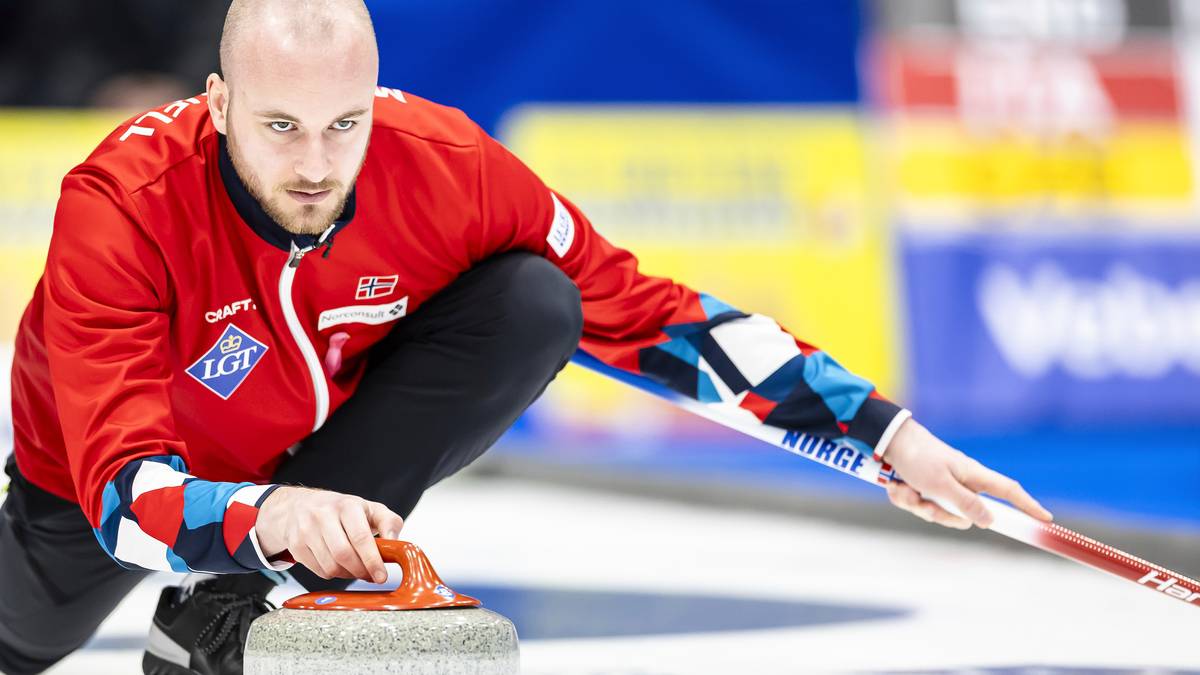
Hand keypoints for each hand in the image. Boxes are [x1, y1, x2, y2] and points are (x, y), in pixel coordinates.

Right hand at [255, 486, 405, 582]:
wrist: (300, 505)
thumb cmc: (341, 510)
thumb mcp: (370, 509)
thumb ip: (389, 523)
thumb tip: (395, 543)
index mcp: (347, 505)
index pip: (360, 537)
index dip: (372, 560)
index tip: (381, 575)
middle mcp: (323, 515)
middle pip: (343, 554)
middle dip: (360, 571)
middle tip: (370, 575)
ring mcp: (306, 530)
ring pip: (330, 566)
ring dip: (347, 575)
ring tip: (355, 569)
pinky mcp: (296, 545)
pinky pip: (319, 571)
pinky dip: (332, 574)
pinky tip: (338, 565)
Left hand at [882, 418, 1052, 529]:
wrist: (890, 443)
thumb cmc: (919, 458)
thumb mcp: (941, 485)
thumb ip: (966, 504)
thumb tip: (990, 521)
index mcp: (973, 476)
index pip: (1009, 492)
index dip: (1028, 506)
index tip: (1045, 520)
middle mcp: (961, 483)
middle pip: (965, 516)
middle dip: (940, 515)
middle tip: (924, 502)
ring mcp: (943, 488)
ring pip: (939, 514)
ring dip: (918, 505)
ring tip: (906, 488)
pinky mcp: (926, 490)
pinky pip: (921, 507)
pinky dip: (907, 499)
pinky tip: (896, 486)